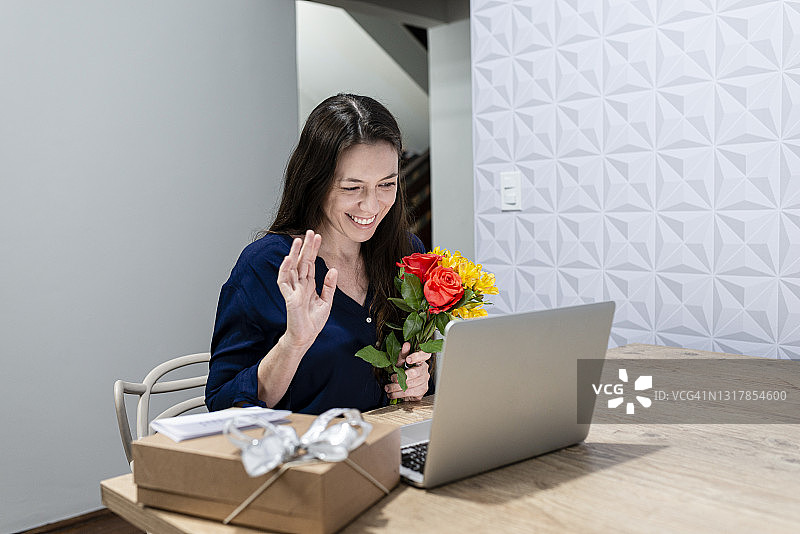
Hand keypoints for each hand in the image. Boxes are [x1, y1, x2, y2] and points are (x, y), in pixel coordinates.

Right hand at [277, 230, 337, 349]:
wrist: (306, 337)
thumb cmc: (313, 321)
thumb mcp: (327, 302)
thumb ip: (329, 286)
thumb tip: (334, 269)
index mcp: (309, 285)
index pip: (311, 263)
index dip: (314, 250)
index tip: (318, 237)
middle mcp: (300, 285)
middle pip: (302, 261)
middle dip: (306, 247)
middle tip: (310, 231)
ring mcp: (293, 290)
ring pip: (292, 268)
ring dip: (294, 254)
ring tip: (297, 240)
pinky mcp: (289, 298)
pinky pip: (284, 282)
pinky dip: (284, 270)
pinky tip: (287, 259)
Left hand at [385, 342, 431, 401]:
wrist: (404, 389)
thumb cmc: (403, 373)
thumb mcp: (400, 363)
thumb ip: (402, 355)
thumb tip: (406, 344)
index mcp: (421, 361)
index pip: (424, 355)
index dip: (417, 356)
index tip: (408, 359)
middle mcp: (424, 371)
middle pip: (415, 372)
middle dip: (401, 376)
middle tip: (392, 378)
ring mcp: (424, 382)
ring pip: (410, 385)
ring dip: (396, 387)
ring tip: (387, 388)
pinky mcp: (421, 392)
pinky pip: (409, 393)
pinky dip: (398, 394)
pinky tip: (391, 393)